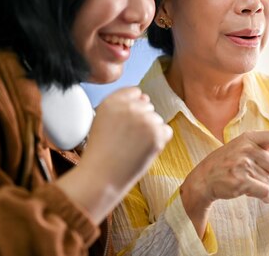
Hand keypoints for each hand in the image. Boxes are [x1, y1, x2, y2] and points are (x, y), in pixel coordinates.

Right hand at [56, 86, 171, 222]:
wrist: (102, 177)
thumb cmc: (102, 151)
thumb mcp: (103, 119)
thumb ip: (123, 104)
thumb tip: (146, 97)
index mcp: (113, 100)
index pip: (134, 92)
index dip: (131, 108)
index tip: (123, 124)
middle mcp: (130, 107)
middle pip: (147, 106)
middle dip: (141, 121)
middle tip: (126, 139)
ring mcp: (145, 120)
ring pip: (157, 119)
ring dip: (149, 132)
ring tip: (131, 147)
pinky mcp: (157, 134)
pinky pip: (166, 131)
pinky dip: (159, 141)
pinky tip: (142, 150)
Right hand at [180, 124, 268, 224]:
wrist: (203, 179)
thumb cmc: (226, 162)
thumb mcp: (241, 147)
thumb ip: (264, 145)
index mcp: (249, 138)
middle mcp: (247, 148)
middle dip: (266, 175)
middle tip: (248, 173)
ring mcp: (243, 164)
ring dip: (260, 186)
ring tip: (242, 180)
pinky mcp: (242, 181)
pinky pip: (266, 192)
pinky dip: (264, 197)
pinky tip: (252, 193)